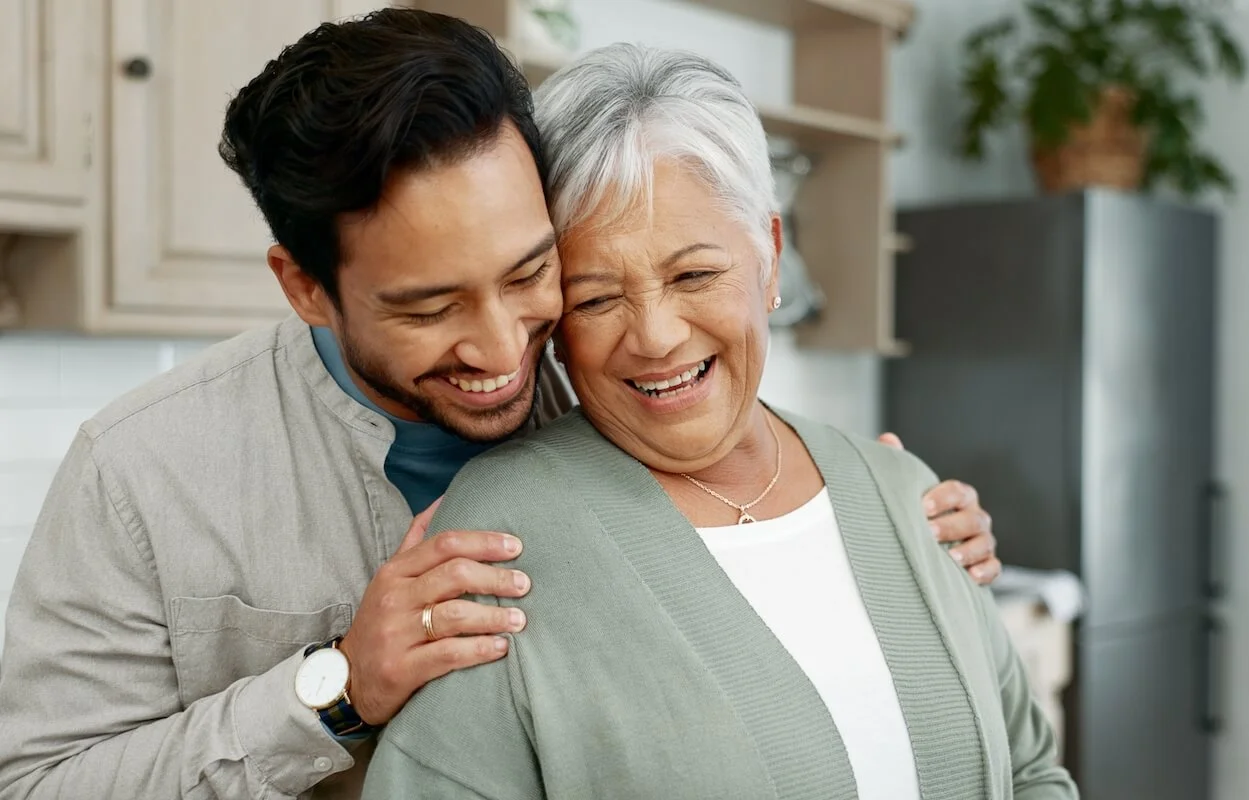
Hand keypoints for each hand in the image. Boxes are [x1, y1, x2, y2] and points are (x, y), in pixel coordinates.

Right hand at [338, 497, 530, 724]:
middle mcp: (395, 598)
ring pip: (455, 615)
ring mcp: (397, 633)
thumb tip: (444, 498)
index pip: (444, 544)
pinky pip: (448, 655)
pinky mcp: (402, 668)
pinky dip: (479, 649)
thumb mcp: (390, 578)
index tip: (516, 546)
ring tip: (519, 619)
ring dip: (494, 616)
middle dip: (495, 577)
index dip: (484, 542)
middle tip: (524, 584)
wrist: (347, 678)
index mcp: (395, 572)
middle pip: (454, 575)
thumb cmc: (380, 621)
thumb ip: (416, 540)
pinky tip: (501, 647)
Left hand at [878, 433, 1001, 585]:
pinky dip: (984, 571)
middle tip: (929, 532)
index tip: (922, 506)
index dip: (943, 497)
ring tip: (951, 557)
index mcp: (960, 497)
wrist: (926, 551)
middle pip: (973, 518)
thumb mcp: (909, 491)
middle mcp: (975, 517)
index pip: (959, 491)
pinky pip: (994, 568)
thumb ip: (900, 465)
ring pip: (985, 543)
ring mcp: (983, 542)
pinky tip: (969, 576)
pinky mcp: (986, 566)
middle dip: (952, 526)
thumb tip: (888, 439)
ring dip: (969, 550)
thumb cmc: (918, 515)